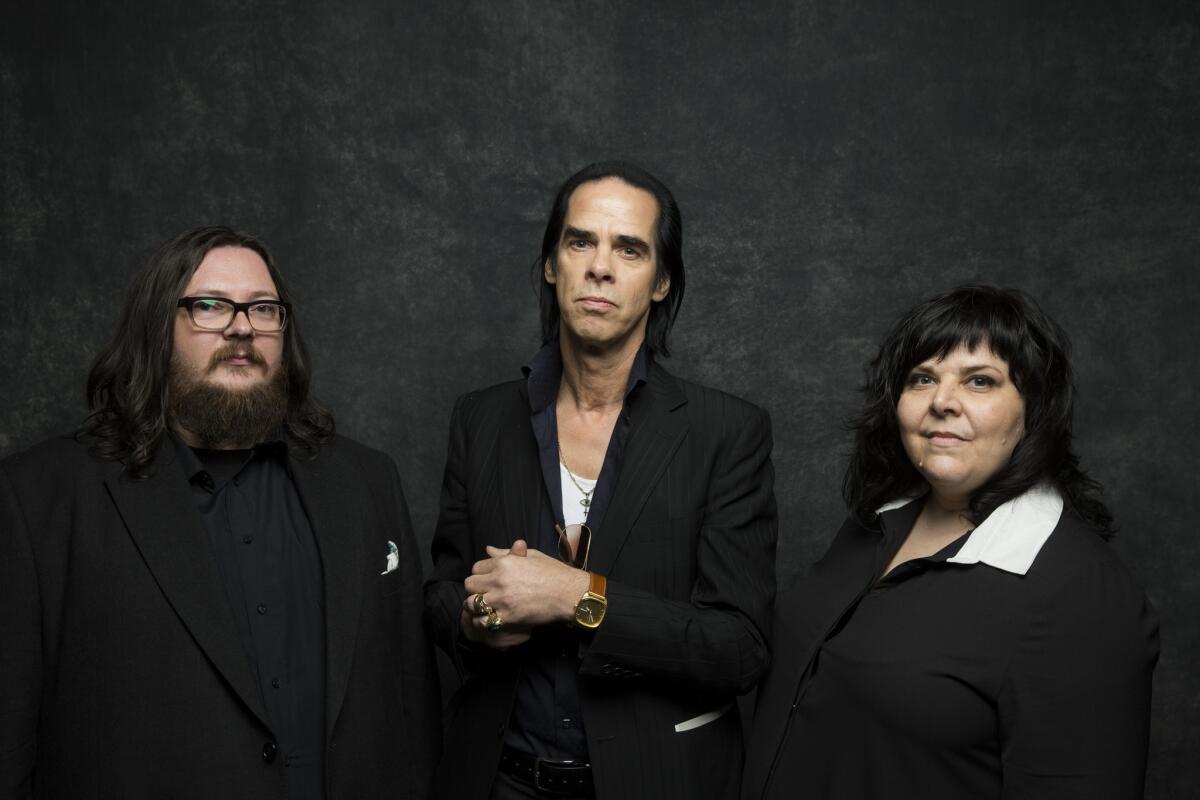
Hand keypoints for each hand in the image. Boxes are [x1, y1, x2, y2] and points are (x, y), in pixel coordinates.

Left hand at [463, 539, 588, 628]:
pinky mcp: (507, 617)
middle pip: (470, 585)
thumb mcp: (531, 556)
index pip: (476, 568)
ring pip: (472, 603)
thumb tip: (488, 549)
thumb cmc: (554, 572)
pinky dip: (485, 621)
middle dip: (476, 589)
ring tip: (487, 607)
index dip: (481, 574)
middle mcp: (499, 580)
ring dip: (477, 606)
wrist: (568, 593)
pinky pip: (483, 620)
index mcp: (504, 563)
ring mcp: (502, 599)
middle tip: (486, 594)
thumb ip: (506, 553)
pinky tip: (493, 619)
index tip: (489, 580)